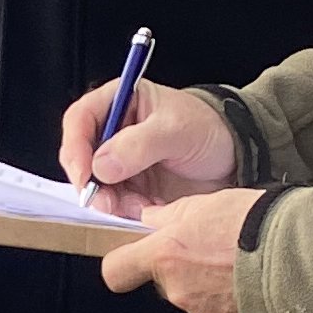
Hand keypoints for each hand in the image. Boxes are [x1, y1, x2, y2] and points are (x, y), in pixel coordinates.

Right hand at [57, 75, 237, 203]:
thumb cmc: (211, 128)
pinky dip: (125, 210)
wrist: (237, 157)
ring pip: (94, 184)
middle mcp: (115, 131)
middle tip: (105, 199)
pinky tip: (147, 209)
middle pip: (80, 156)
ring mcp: (121, 160)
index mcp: (121, 101)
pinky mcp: (131, 185)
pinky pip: (114, 202)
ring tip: (137, 205)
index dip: (75, 146)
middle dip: (90, 181)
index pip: (80, 119)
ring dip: (109, 200)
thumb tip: (102, 165)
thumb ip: (138, 145)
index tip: (84, 172)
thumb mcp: (176, 131)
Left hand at [100, 188, 262, 312]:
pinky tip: (257, 287)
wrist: (304, 261)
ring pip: (197, 301)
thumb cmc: (259, 226)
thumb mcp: (210, 203)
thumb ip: (173, 215)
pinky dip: (235, 306)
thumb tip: (152, 220)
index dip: (124, 264)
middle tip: (217, 251)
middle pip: (166, 285)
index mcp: (166, 256)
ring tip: (245, 268)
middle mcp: (179, 291)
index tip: (135, 256)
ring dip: (213, 288)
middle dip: (185, 271)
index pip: (116, 271)